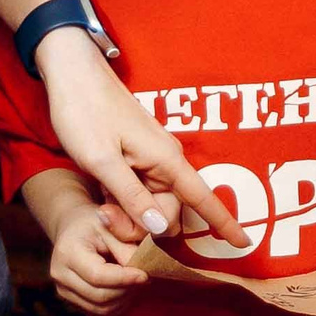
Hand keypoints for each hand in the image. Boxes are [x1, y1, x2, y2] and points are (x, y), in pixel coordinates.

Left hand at [40, 35, 250, 247]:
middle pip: (168, 212)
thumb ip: (131, 196)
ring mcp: (151, 160)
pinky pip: (138, 194)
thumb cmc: (84, 112)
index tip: (244, 243)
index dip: (224, 222)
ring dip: (127, 217)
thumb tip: (160, 226)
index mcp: (166, 160)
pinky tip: (102, 200)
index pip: (203, 198)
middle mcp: (165, 161)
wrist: (71, 72)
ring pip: (150, 206)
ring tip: (99, 208)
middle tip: (104, 217)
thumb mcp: (102, 160)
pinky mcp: (135, 160)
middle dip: (141, 227)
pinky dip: (122, 205)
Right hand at [48, 194, 149, 315]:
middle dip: (127, 290)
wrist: (73, 228)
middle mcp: (60, 275)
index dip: (125, 278)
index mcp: (67, 252)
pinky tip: (125, 288)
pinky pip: (99, 312)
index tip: (145, 274)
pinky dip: (117, 304)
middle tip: (145, 277)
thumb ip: (126, 249)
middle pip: (100, 296)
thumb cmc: (94, 223)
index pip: (98, 275)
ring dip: (124, 299)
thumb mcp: (111, 226)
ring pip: (101, 309)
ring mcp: (63, 291)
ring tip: (136, 281)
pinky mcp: (72, 301)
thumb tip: (142, 274)